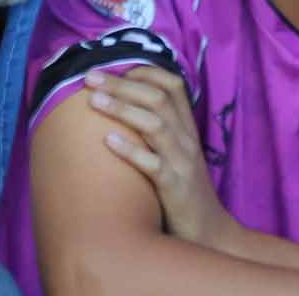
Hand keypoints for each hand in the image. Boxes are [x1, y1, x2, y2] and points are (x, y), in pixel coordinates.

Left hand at [84, 68, 227, 245]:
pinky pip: (154, 166)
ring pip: (156, 125)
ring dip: (122, 109)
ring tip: (93, 100)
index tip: (113, 68)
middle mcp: (186, 140)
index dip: (143, 72)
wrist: (209, 231)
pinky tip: (107, 141)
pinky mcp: (176, 189)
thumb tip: (114, 101)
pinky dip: (130, 151)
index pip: (173, 86)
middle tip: (89, 77)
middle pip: (158, 99)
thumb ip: (155, 127)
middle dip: (122, 84)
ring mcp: (182, 163)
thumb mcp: (174, 152)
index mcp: (187, 128)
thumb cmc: (182, 188)